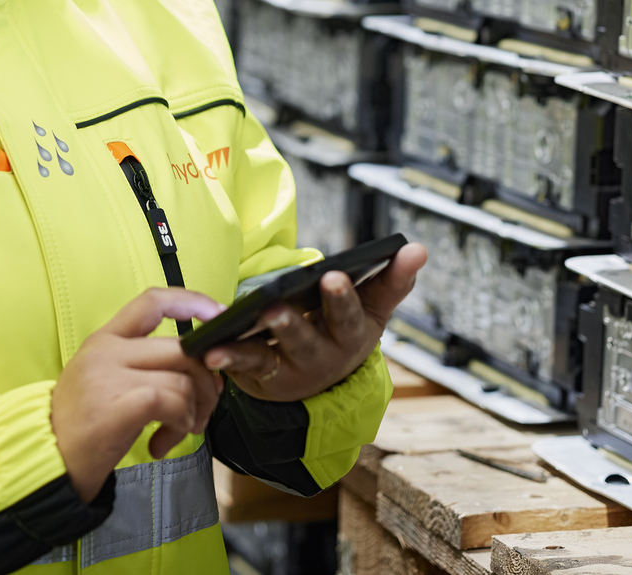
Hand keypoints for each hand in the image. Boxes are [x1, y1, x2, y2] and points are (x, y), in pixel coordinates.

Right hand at [50, 287, 226, 501]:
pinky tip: (162, 443)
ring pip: (184, 378)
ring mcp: (112, 375)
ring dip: (192, 412)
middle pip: (182, 347)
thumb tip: (199, 365)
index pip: (153, 301)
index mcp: (104, 339)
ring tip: (175, 433)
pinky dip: (180, 423)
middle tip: (202, 412)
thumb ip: (142, 365)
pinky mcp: (121, 404)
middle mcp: (107, 350)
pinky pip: (174, 402)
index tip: (218, 316)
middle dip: (207, 381)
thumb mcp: (102, 381)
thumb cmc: (80, 429)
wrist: (45, 463)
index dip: (191, 302)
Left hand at [202, 242, 427, 402]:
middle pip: (313, 337)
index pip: (353, 313)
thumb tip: (419, 248)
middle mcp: (325, 357)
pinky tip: (212, 348)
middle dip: (301, 319)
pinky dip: (228, 357)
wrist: (320, 382)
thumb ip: (394, 279)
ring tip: (261, 313)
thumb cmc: (345, 330)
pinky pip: (246, 364)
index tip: (334, 274)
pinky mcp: (262, 375)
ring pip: (278, 351)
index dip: (344, 296)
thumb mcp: (372, 309)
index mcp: (354, 334)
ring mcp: (292, 369)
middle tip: (292, 298)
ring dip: (269, 333)